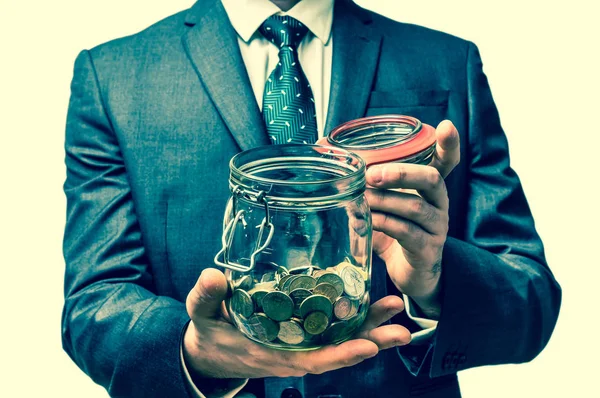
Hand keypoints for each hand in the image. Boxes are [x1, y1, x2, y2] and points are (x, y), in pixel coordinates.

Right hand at [183, 268, 410, 378]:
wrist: (210, 350)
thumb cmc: (208, 333)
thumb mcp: (201, 315)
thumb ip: (205, 297)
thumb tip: (213, 276)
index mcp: (273, 353)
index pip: (313, 359)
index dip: (342, 355)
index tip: (368, 345)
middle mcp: (293, 352)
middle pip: (338, 351)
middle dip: (372, 341)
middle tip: (402, 327)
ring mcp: (299, 344)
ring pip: (340, 340)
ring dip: (370, 328)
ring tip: (397, 311)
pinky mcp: (301, 333)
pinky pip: (331, 330)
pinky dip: (353, 321)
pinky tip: (371, 304)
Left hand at [364, 120, 460, 317]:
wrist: (408, 272)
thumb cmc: (392, 230)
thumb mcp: (380, 202)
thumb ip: (363, 181)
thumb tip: (325, 151)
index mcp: (429, 187)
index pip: (446, 160)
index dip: (449, 144)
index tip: (446, 126)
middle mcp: (439, 203)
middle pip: (431, 179)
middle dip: (400, 173)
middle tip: (371, 174)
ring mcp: (436, 227)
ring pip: (414, 207)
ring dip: (384, 200)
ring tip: (362, 198)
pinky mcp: (427, 249)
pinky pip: (406, 232)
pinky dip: (384, 223)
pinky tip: (368, 220)